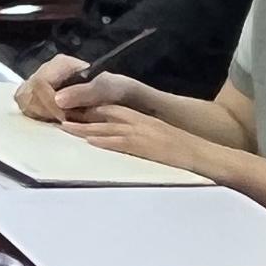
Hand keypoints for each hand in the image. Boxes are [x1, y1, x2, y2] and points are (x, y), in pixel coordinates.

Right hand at [22, 57, 153, 123]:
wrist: (117, 97)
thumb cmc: (114, 90)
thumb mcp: (107, 88)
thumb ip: (85, 92)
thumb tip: (58, 99)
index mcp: (61, 64)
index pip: (41, 82)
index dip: (49, 102)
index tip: (63, 117)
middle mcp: (46, 71)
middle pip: (28, 91)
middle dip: (44, 110)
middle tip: (63, 120)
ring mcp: (39, 83)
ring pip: (24, 98)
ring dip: (39, 113)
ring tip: (60, 119)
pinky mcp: (37, 96)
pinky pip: (26, 106)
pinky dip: (36, 115)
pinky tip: (52, 119)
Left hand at [72, 103, 228, 176]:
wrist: (206, 156)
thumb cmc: (184, 151)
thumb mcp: (158, 137)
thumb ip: (138, 136)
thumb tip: (118, 140)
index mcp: (142, 119)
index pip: (111, 109)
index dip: (89, 109)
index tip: (70, 110)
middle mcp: (140, 122)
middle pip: (105, 113)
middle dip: (81, 114)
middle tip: (58, 114)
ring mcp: (142, 133)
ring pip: (108, 126)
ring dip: (84, 126)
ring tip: (63, 126)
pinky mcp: (146, 146)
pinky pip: (121, 141)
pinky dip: (103, 140)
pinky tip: (89, 140)